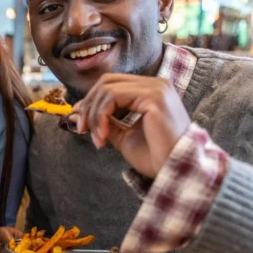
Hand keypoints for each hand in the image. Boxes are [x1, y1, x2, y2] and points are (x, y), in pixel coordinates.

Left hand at [69, 75, 189, 178]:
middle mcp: (155, 84)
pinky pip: (113, 97)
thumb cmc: (156, 157)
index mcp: (151, 91)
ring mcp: (156, 87)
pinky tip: (104, 136)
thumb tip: (76, 113)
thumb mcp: (123, 136)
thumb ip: (105, 122)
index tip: (80, 123)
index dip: (91, 101)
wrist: (176, 171)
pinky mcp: (154, 96)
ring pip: (107, 89)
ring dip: (95, 115)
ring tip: (98, 139)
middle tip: (82, 130)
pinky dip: (102, 116)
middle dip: (89, 106)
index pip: (112, 84)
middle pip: (106, 82)